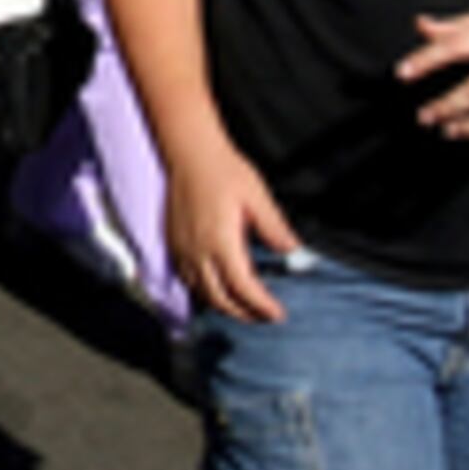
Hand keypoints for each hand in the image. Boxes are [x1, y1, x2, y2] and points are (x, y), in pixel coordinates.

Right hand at [165, 138, 298, 323]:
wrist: (190, 152)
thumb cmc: (224, 169)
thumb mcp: (257, 196)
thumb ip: (274, 227)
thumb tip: (294, 250)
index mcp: (221, 241)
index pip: (243, 288)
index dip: (262, 306)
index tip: (278, 314)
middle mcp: (198, 251)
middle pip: (221, 299)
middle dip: (245, 314)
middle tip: (265, 317)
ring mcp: (183, 249)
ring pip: (202, 293)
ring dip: (225, 307)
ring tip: (245, 309)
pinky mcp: (174, 244)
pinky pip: (188, 280)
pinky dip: (205, 293)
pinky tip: (218, 290)